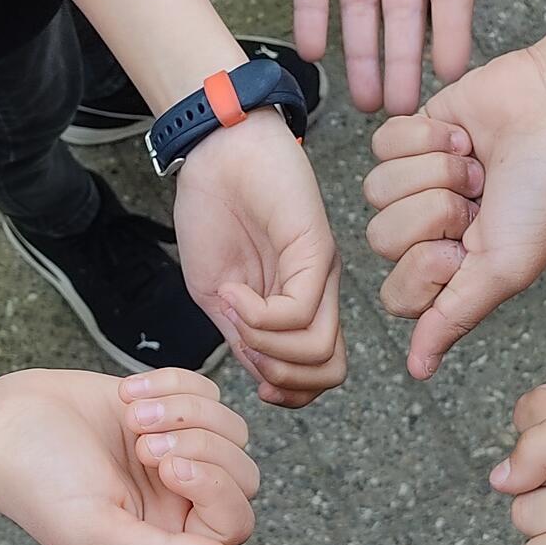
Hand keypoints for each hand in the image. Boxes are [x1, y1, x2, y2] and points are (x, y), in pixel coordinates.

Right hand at [0, 368, 258, 544]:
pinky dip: (174, 385)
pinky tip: (129, 395)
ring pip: (231, 428)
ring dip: (185, 411)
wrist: (0, 424)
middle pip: (243, 474)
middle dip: (200, 446)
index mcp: (167, 536)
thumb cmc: (36, 484)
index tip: (165, 466)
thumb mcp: (96, 531)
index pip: (234, 524)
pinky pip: (208, 391)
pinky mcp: (169, 406)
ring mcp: (177, 449)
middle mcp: (179, 498)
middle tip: (142, 442)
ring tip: (132, 415)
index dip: (215, 489)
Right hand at [176, 115, 346, 406]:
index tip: (256, 385)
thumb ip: (242, 335)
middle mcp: (319, 293)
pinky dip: (258, 315)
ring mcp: (321, 272)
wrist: (219, 150)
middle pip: (329, 371)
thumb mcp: (217, 292)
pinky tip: (235, 292)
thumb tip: (262, 378)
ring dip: (266, 346)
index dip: (290, 394)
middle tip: (246, 348)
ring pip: (317, 349)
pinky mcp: (316, 249)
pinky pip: (299, 311)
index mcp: (299, 306)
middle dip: (281, 381)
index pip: (320, 374)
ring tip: (235, 311)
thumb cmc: (215, 213)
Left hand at [364, 48, 545, 377]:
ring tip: (476, 167)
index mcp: (452, 271)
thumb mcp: (504, 270)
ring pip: (376, 189)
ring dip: (434, 171)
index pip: (397, 295)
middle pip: (381, 239)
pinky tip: (462, 136)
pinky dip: (426, 136)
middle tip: (479, 199)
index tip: (468, 247)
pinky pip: (382, 143)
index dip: (427, 268)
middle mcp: (431, 231)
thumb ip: (453, 318)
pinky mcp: (413, 133)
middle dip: (435, 211)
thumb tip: (418, 371)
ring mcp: (418, 181)